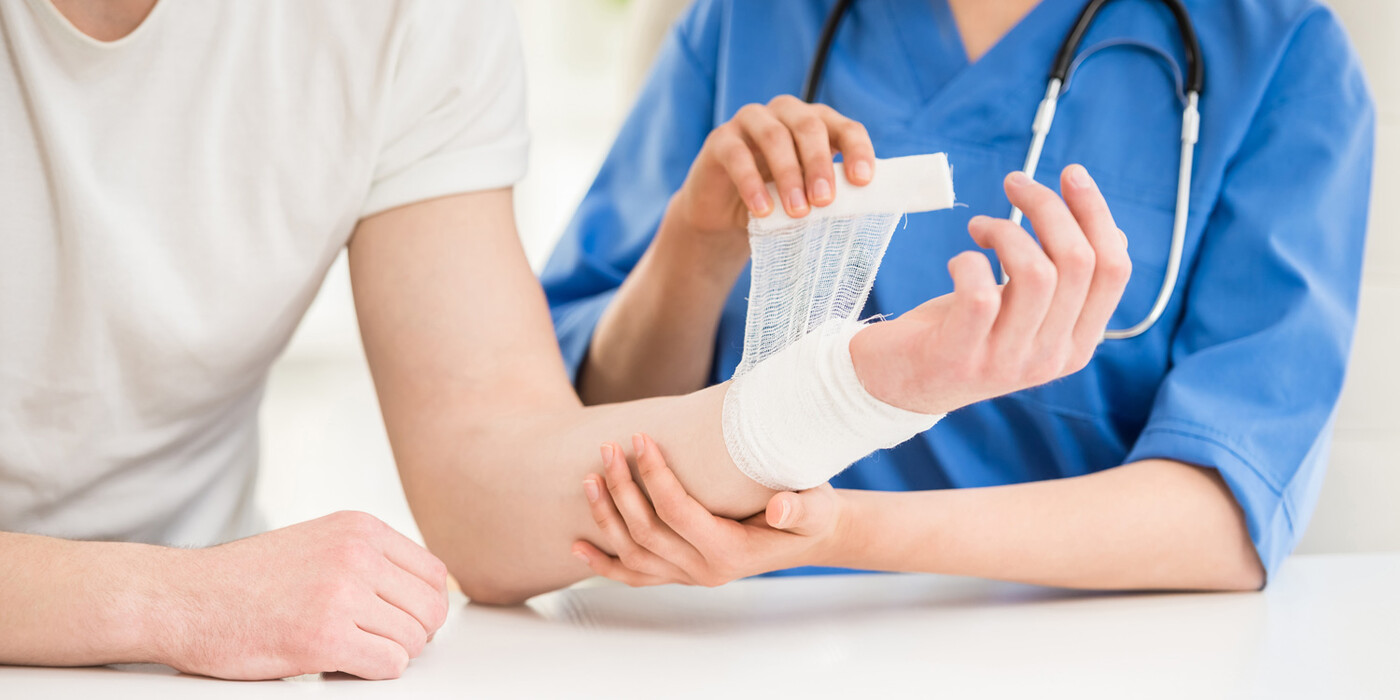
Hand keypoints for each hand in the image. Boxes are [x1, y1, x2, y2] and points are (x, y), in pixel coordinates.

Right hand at [153, 511, 449, 679]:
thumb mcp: (319, 544)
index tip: (402, 620)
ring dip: (388, 654)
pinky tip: (340, 662)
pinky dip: (372, 671)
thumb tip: (422, 593)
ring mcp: (342, 593)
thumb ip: (368, 559)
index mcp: (360, 529)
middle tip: (378, 643)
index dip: (424, 606)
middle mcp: (357, 554)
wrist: (182, 598)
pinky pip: (389, 664)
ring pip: (413, 639)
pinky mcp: (325, 637)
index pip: (434, 573)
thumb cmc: (244, 581)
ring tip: (351, 650)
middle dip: (412, 634)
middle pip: (430, 609)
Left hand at [571, 434, 842, 586]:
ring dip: (606, 517)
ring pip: (633, 554)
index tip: (641, 438)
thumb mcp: (817, 507)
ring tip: (590, 478)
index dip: (654, 475)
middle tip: (609, 448)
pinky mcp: (680, 573)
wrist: (811, 536)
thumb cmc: (812, 513)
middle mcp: (704, 570)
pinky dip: (604, 564)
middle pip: (646, 532)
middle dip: (622, 488)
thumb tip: (778, 509)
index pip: (678, 512)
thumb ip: (800, 508)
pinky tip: (578, 546)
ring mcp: (689, 575)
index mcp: (731, 552)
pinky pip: (635, 575)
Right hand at [665, 95, 876, 242]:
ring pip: (774, 136)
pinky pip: (737, 155)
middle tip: (824, 200)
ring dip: (788, 174)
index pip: (845, 128)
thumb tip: (861, 209)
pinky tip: (762, 210)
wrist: (726, 217)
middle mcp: (785, 113)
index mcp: (817, 123)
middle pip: (809, 126)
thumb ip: (830, 194)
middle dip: (819, 164)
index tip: (862, 181)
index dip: (857, 150)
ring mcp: (750, 121)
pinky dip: (751, 183)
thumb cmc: (777, 204)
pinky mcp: (720, 139)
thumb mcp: (808, 197)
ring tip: (797, 211)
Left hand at [852, 165, 1131, 414]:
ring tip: (980, 226)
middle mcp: (1050, 357)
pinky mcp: (960, 357)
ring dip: (1006, 230)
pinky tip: (958, 261)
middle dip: (1048, 206)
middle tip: (1014, 183)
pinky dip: (968, 262)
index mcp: (1078, 344)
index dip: (1096, 213)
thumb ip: (1065, 281)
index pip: (1114, 270)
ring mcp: (1006, 363)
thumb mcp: (1025, 308)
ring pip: (1037, 274)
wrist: (898, 383)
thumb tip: (1113, 234)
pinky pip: (980, 294)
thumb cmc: (966, 331)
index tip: (1069, 174)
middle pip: (1078, 262)